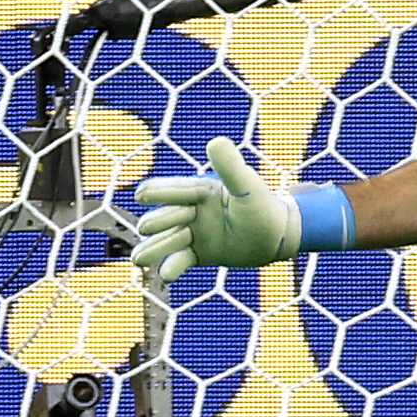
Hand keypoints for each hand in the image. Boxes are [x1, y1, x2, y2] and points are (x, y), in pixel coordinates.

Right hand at [130, 138, 302, 286]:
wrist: (277, 236)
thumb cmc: (264, 206)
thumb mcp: (247, 186)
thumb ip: (230, 167)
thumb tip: (215, 141)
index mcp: (201, 191)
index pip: (176, 191)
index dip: (159, 192)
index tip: (141, 194)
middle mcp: (193, 211)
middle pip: (167, 217)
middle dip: (156, 222)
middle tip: (146, 227)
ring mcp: (194, 233)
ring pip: (168, 240)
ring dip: (154, 247)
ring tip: (139, 260)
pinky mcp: (198, 253)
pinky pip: (180, 259)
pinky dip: (171, 266)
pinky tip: (165, 275)